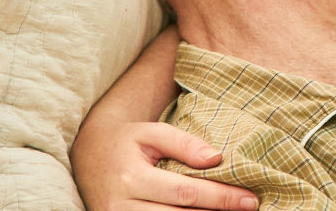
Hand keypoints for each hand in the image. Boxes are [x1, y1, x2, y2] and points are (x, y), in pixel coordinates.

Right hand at [70, 118, 258, 210]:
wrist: (86, 158)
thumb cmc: (126, 143)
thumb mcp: (152, 133)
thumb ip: (184, 143)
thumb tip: (216, 158)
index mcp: (132, 178)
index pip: (186, 192)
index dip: (221, 198)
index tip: (250, 199)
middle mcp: (123, 207)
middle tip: (250, 209)